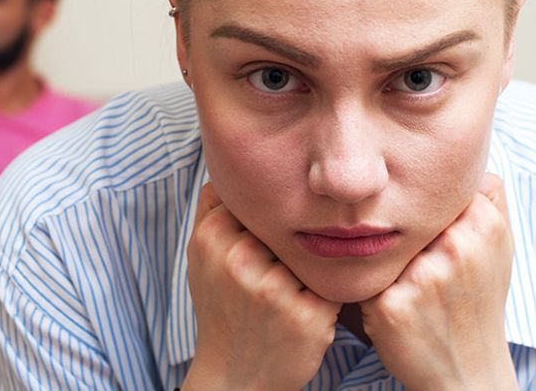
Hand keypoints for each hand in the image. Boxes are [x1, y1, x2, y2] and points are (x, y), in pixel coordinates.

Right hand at [182, 183, 339, 390]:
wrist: (234, 378)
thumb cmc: (221, 311)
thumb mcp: (200, 257)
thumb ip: (210, 209)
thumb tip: (227, 166)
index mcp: (213, 237)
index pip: (263, 201)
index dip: (273, 219)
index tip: (268, 241)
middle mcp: (240, 260)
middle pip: (291, 224)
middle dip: (294, 244)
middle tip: (280, 271)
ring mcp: (274, 288)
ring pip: (315, 251)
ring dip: (314, 267)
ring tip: (294, 291)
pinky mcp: (307, 315)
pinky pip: (335, 282)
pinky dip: (330, 293)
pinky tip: (311, 309)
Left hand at [360, 173, 516, 390]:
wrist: (468, 372)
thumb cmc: (478, 305)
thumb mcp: (500, 248)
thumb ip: (492, 198)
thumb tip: (472, 162)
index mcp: (484, 225)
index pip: (429, 192)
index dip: (423, 213)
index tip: (433, 239)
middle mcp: (456, 246)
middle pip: (402, 217)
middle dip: (402, 239)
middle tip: (422, 270)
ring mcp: (423, 276)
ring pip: (380, 246)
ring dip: (385, 264)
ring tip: (410, 290)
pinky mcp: (391, 304)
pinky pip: (364, 277)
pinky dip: (371, 289)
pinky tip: (392, 308)